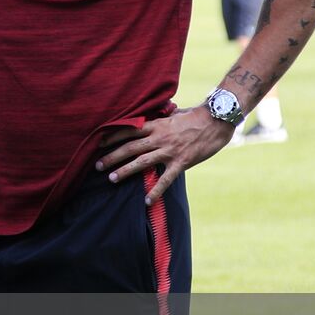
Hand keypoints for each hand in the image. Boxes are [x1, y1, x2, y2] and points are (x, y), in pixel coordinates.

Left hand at [96, 107, 235, 203]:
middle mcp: (159, 138)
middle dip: (112, 156)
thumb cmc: (196, 116)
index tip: (99, 143)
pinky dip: (156, 191)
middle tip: (97, 166)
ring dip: (125, 170)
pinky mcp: (181, 162)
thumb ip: (161, 117)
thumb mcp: (174, 114)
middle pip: (130, 147)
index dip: (113, 136)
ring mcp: (169, 151)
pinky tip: (147, 201)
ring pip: (142, 162)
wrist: (216, 121)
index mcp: (157, 125)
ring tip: (112, 179)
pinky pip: (165, 179)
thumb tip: (154, 114)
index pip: (129, 130)